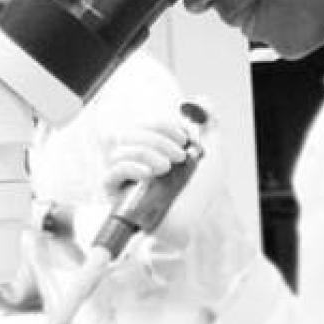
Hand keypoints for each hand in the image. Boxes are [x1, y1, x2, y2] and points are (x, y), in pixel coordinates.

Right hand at [103, 101, 218, 249]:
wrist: (194, 225)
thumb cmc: (200, 194)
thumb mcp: (212, 155)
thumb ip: (209, 125)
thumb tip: (202, 99)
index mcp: (154, 148)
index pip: (146, 125)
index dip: (163, 126)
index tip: (184, 139)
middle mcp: (136, 160)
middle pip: (130, 133)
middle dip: (157, 139)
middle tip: (179, 157)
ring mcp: (125, 177)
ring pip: (121, 150)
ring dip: (146, 153)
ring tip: (166, 170)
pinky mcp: (116, 196)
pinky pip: (110, 174)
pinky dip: (129, 167)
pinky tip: (148, 174)